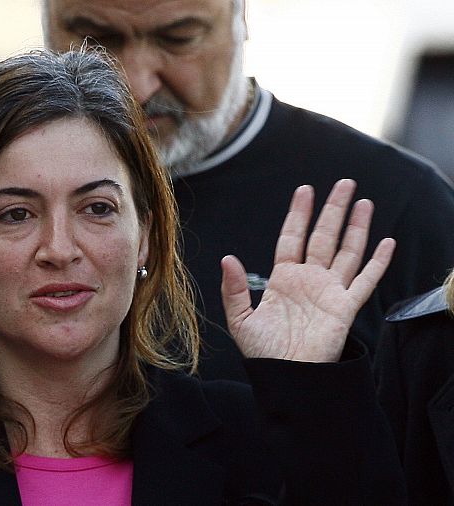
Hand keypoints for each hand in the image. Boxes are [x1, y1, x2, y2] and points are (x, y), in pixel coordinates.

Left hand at [220, 179, 394, 361]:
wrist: (287, 377)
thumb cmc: (263, 352)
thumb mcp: (240, 319)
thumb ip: (235, 288)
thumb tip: (227, 258)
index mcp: (283, 279)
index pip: (293, 237)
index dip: (299, 214)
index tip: (305, 190)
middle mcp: (309, 280)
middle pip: (324, 236)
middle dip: (333, 210)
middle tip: (344, 183)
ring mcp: (330, 291)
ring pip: (347, 251)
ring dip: (356, 227)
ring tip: (363, 202)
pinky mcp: (346, 307)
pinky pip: (366, 280)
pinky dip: (378, 261)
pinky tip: (385, 241)